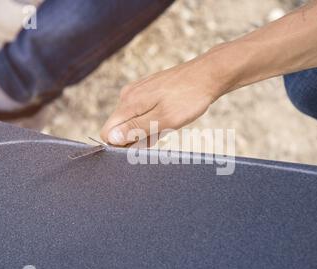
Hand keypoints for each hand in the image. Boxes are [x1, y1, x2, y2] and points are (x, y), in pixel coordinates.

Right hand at [100, 51, 230, 145]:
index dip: (122, 145)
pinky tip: (169, 118)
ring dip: (148, 130)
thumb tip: (110, 138)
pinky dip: (154, 121)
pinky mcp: (147, 90)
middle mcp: (127, 95)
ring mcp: (137, 91)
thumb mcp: (164, 119)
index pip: (108, 133)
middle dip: (137, 138)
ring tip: (168, 125)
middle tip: (161, 134)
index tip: (143, 145)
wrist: (208, 75)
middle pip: (120, 128)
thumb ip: (136, 129)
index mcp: (128, 103)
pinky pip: (142, 113)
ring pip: (133, 122)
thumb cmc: (189, 98)